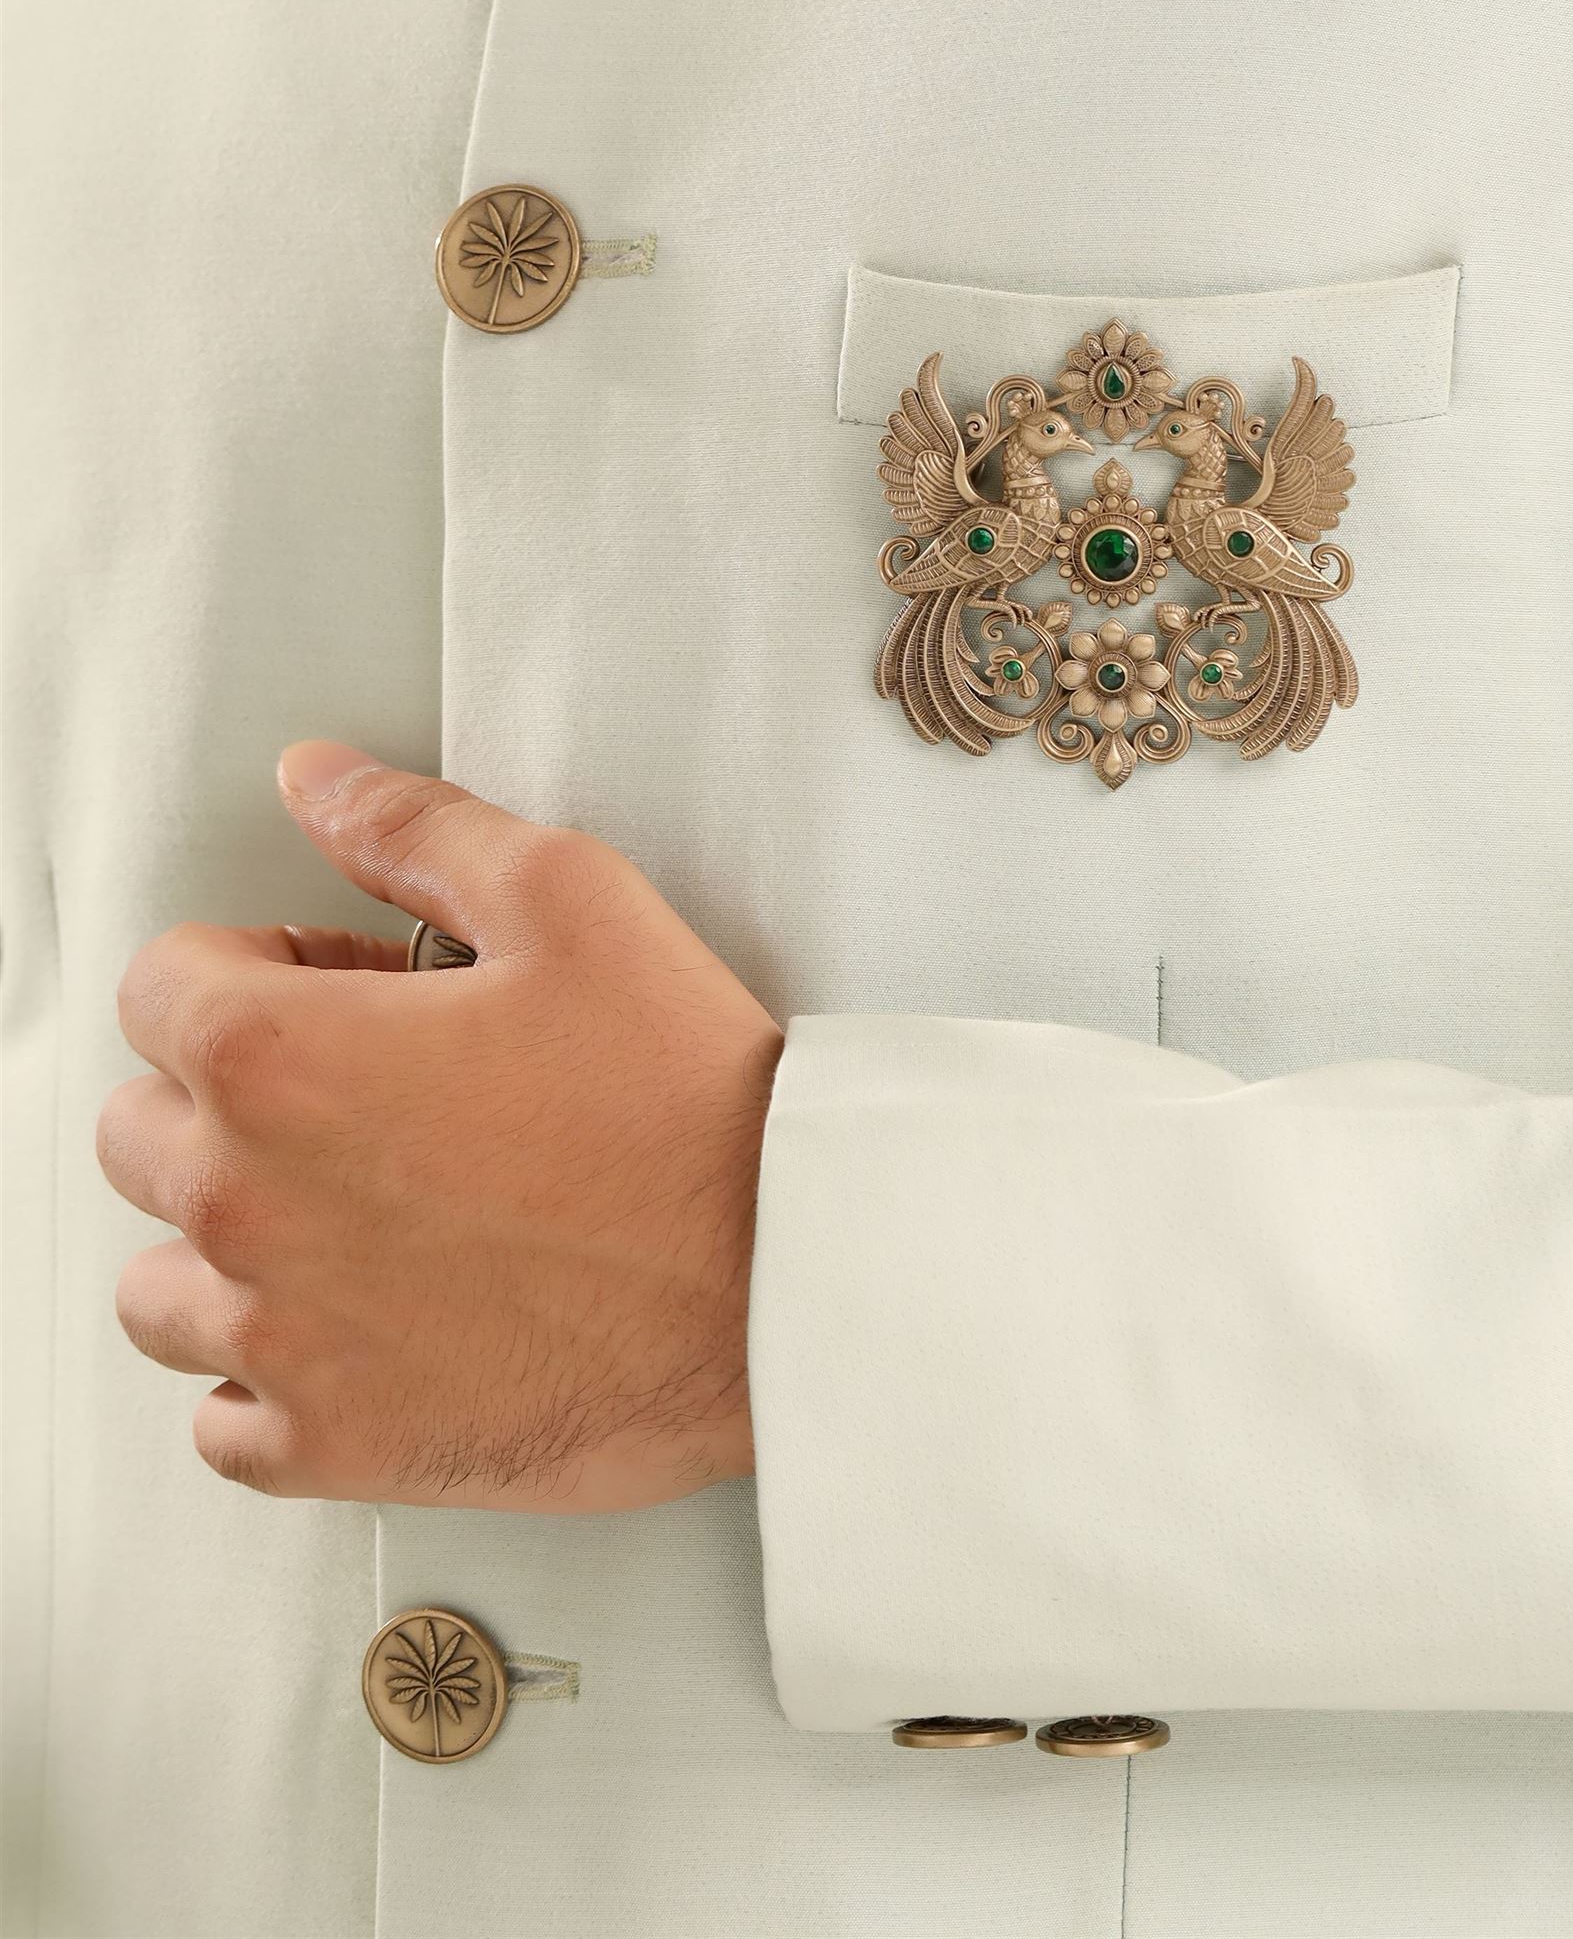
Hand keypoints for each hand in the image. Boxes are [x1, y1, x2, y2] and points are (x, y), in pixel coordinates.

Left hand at [95, 744, 782, 1509]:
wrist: (778, 1276)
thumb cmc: (683, 1101)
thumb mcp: (567, 899)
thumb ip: (412, 830)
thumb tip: (316, 782)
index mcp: (278, 1059)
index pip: (159, 985)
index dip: (261, 963)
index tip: (347, 986)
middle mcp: (247, 1205)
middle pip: (140, 1133)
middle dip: (232, 1094)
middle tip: (371, 1089)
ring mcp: (282, 1339)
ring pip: (161, 1285)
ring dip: (231, 1240)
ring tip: (357, 1212)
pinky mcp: (337, 1444)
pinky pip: (223, 1422)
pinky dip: (270, 1375)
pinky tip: (359, 1324)